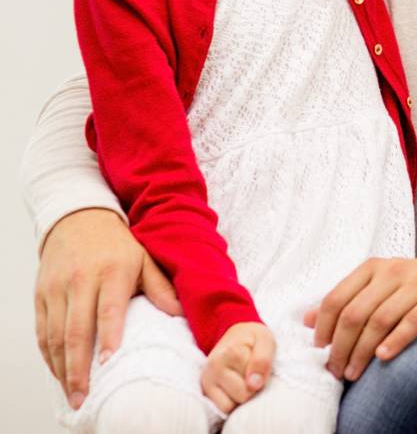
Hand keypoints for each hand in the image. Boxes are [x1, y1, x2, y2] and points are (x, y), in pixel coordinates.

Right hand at [36, 208, 180, 408]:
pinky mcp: (41, 294)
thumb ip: (160, 287)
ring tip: (72, 391)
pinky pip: (42, 330)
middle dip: (78, 366)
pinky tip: (58, 371)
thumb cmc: (117, 244)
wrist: (79, 218)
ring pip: (54, 334)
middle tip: (84, 394)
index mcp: (112, 271)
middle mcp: (81, 280)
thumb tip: (179, 313)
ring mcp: (57, 288)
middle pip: (75, 329)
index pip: (108, 309)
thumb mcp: (145, 258)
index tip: (108, 362)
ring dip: (61, 367)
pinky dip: (48, 354)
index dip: (107, 336)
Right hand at [201, 321, 273, 413]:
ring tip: (241, 380)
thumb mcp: (266, 341)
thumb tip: (253, 385)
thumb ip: (262, 360)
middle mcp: (213, 368)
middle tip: (250, 373)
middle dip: (251, 388)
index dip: (261, 377)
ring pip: (229, 406)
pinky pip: (221, 410)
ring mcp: (206, 381)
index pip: (251, 384)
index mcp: (229, 353)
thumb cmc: (254, 340)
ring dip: (239, 397)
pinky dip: (230, 403)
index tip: (257, 363)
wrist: (237, 335)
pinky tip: (233, 389)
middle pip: (242, 396)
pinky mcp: (204, 391)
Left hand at [306, 254, 416, 381]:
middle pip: (356, 312)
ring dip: (363, 351)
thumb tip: (307, 320)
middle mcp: (393, 271)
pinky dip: (395, 341)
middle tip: (335, 370)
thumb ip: (346, 299)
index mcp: (374, 267)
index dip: (324, 327)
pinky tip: (383, 357)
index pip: (337, 298)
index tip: (320, 350)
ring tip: (354, 373)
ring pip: (380, 320)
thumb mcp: (380, 285)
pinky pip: (413, 321)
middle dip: (341, 346)